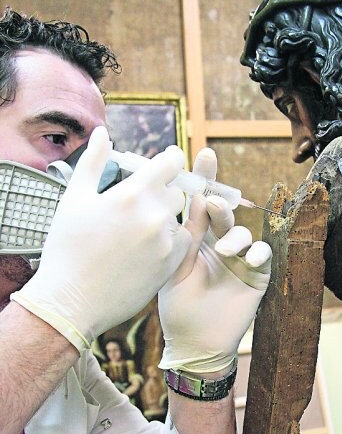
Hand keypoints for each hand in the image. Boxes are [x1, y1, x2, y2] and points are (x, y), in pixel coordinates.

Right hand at [11, 126, 191, 351]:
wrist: (72, 300)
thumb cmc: (68, 247)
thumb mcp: (75, 198)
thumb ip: (93, 161)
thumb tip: (102, 133)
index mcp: (133, 194)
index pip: (171, 162)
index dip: (169, 159)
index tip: (165, 161)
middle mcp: (156, 215)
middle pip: (175, 190)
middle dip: (161, 192)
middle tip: (139, 203)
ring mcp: (167, 241)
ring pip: (179, 217)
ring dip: (165, 217)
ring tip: (137, 230)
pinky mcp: (173, 264)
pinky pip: (182, 241)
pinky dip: (170, 239)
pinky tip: (145, 247)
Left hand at [158, 148, 271, 373]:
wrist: (194, 344)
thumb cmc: (178, 308)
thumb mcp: (175, 267)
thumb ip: (185, 235)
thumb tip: (187, 198)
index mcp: (197, 241)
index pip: (201, 205)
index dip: (205, 180)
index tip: (205, 155)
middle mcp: (220, 245)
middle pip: (225, 213)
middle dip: (221, 204)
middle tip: (212, 203)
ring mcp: (239, 261)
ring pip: (244, 233)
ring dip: (234, 237)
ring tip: (221, 252)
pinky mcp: (256, 277)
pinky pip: (264, 256)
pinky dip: (259, 254)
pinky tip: (249, 259)